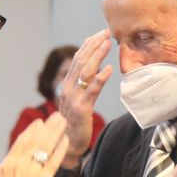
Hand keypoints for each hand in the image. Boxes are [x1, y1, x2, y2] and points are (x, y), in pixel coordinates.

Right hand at [0, 113, 67, 176]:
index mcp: (8, 163)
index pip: (22, 142)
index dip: (31, 131)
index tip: (39, 123)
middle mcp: (21, 163)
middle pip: (36, 140)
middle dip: (48, 127)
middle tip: (57, 116)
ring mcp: (33, 171)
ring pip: (45, 147)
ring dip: (55, 132)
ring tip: (63, 122)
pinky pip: (53, 162)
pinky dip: (60, 150)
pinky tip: (66, 140)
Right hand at [57, 30, 113, 167]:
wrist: (67, 144)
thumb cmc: (75, 122)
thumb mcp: (78, 99)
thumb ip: (84, 84)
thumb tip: (95, 68)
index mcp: (67, 84)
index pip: (77, 58)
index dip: (89, 44)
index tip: (100, 33)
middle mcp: (68, 88)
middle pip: (80, 61)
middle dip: (94, 45)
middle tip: (106, 32)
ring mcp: (74, 98)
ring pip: (85, 72)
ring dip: (97, 56)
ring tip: (108, 44)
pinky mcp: (81, 109)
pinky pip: (92, 91)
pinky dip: (100, 79)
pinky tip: (109, 69)